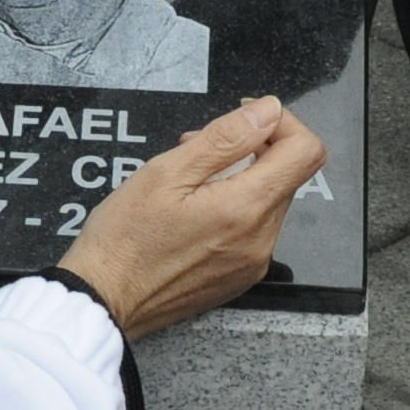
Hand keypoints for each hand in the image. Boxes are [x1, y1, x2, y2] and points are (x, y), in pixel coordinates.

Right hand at [59, 98, 327, 336]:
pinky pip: (254, 230)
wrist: (104, 299)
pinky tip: (192, 211)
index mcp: (246, 209)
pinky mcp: (240, 277)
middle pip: (286, 175)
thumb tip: (268, 110)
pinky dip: (233, 208)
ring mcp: (253, 262)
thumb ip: (225, 138)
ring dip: (239, 178)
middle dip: (250, 149)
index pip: (306, 152)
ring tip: (186, 181)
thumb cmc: (124, 238)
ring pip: (268, 200)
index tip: (246, 117)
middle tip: (195, 149)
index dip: (283, 123)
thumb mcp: (166, 172)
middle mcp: (261, 240)